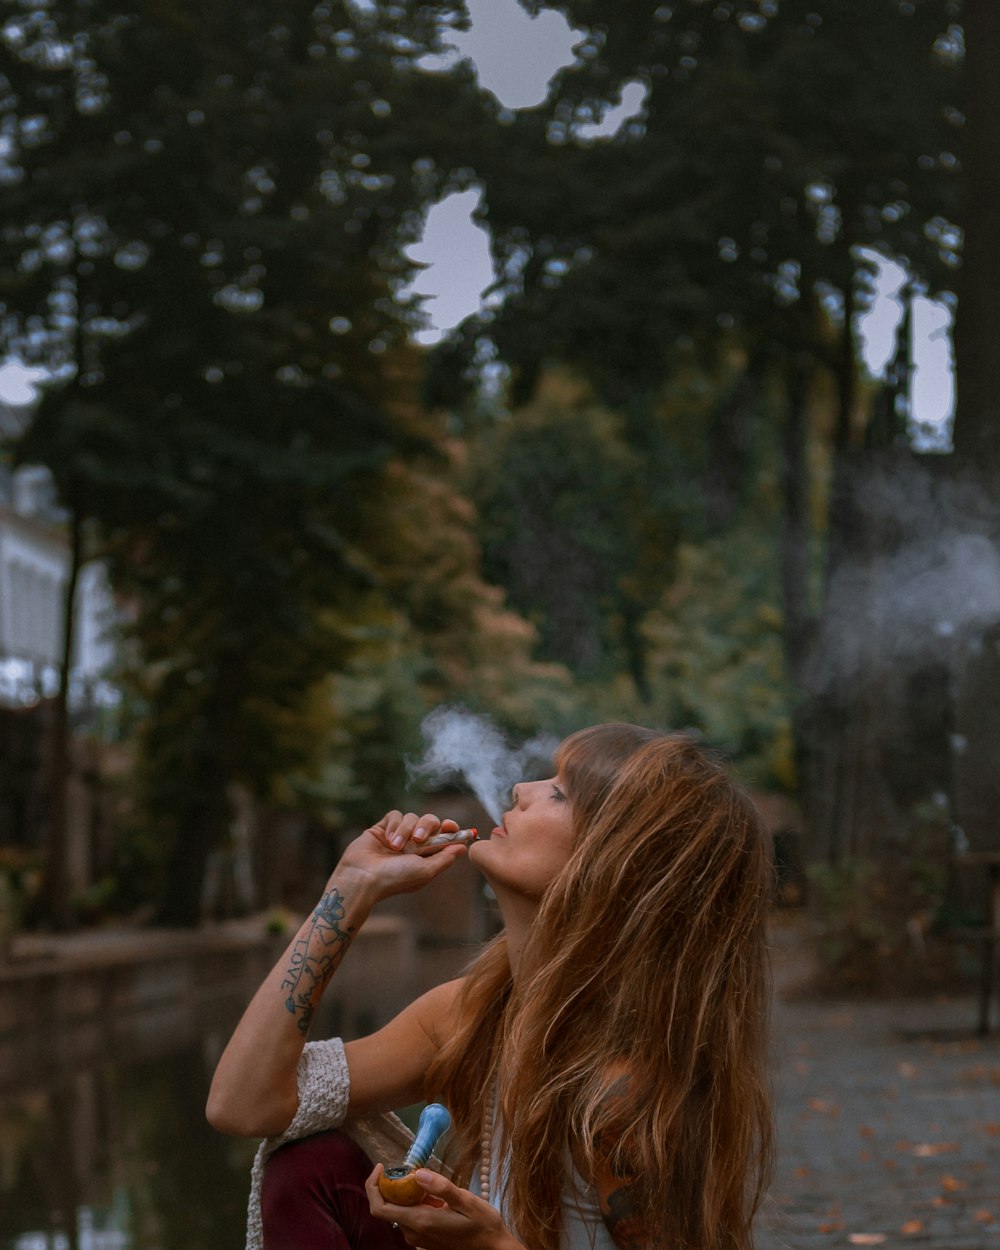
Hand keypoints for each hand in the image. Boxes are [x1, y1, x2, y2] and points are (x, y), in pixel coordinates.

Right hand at [336, 812, 466, 901]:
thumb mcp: (425, 871)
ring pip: (412, 817)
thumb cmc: (395, 879)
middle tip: (418, 838)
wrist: (363, 877)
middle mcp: (413, 845)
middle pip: (430, 821)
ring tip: (395, 847)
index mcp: (426, 856)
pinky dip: (394, 826)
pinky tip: (387, 840)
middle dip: (427, 826)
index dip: (450, 829)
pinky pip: (395, 815)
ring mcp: (398, 835)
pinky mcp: (383, 828)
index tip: (450, 826)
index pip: (444, 836)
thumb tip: (463, 848)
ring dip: (406, 830)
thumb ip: (444, 859)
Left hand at [365, 1165, 524, 1249]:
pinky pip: (411, 1217)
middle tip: (408, 1167)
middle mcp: (414, 1233)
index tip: (382, 1166)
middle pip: (388, 1207)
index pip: (380, 1208)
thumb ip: (441, 1187)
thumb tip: (417, 1174)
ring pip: (400, 1211)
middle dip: (392, 1184)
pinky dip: (415, 1202)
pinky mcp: (425, 1238)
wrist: (492, 1249)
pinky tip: (434, 1194)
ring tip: (425, 1179)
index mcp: (420, 1222)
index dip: (373, 1186)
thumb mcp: (466, 1201)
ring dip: (405, 1193)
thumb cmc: (482, 1225)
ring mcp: (419, 1238)